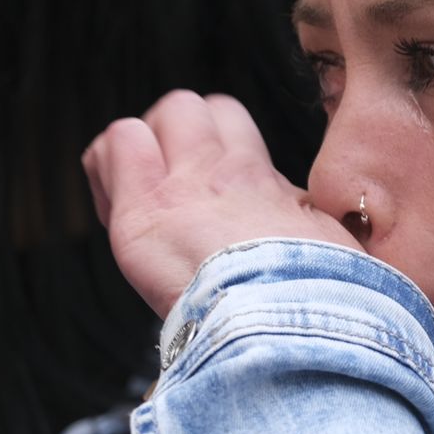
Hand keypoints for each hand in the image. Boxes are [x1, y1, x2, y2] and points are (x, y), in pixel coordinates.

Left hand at [83, 90, 358, 316]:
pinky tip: (113, 204)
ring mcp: (183, 186)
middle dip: (177, 135)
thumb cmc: (312, 303)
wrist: (286, 326)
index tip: (202, 183)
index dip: (210, 145)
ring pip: (158, 115)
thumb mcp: (327, 253)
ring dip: (140, 145)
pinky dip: (106, 167)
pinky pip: (111, 147)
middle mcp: (225, 172)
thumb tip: (311, 226)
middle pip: (197, 107)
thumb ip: (306, 227)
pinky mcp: (141, 213)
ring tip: (135, 189)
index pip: (230, 125)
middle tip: (165, 181)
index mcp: (265, 185)